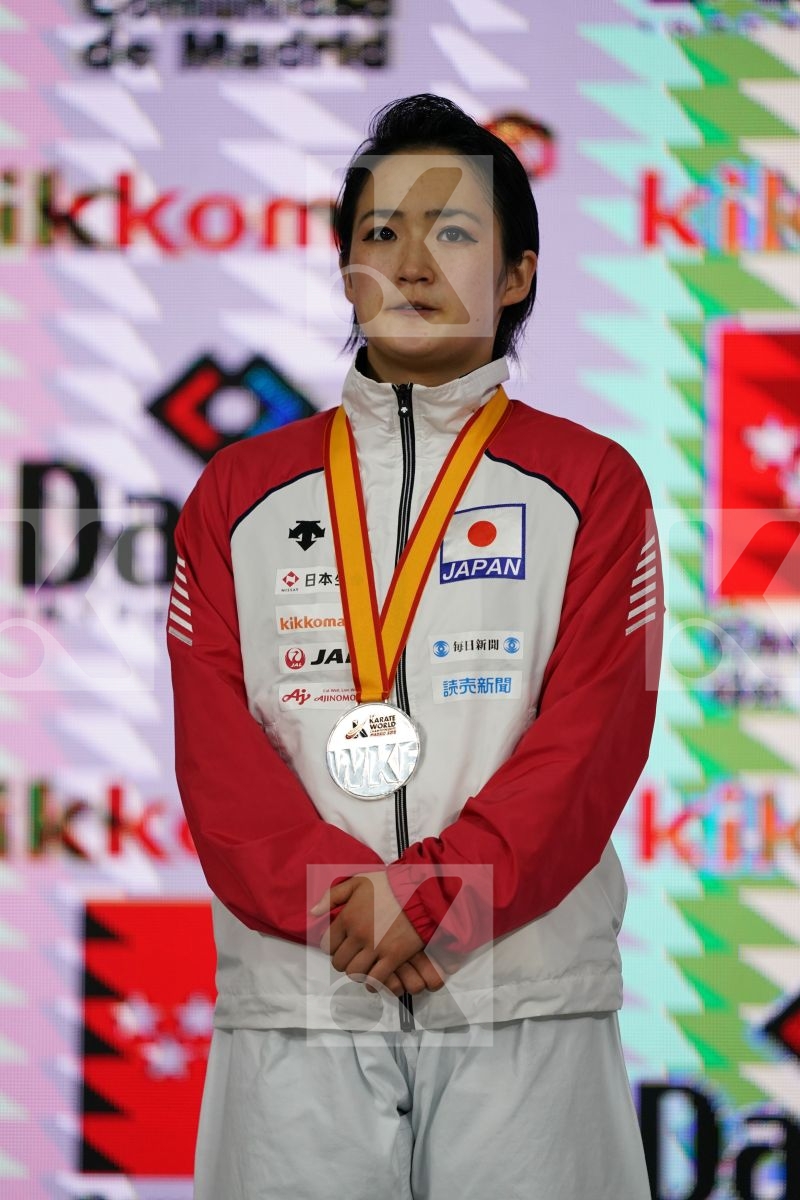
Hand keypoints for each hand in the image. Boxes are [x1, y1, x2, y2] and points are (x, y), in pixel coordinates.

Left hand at [310, 872, 448, 996]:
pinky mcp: (393, 957)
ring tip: (364, 966)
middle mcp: (358, 935)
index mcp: (347, 917)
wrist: (420, 891)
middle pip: (339, 962)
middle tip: (353, 956)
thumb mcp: (358, 882)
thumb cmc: (389, 886)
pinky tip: (375, 977)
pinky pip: (375, 979)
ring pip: (354, 973)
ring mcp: (376, 947)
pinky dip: (372, 982)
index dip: (332, 947)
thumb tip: (312, 912)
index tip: (340, 946)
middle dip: (344, 961)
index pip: (327, 944)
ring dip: (357, 972)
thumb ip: (332, 896)